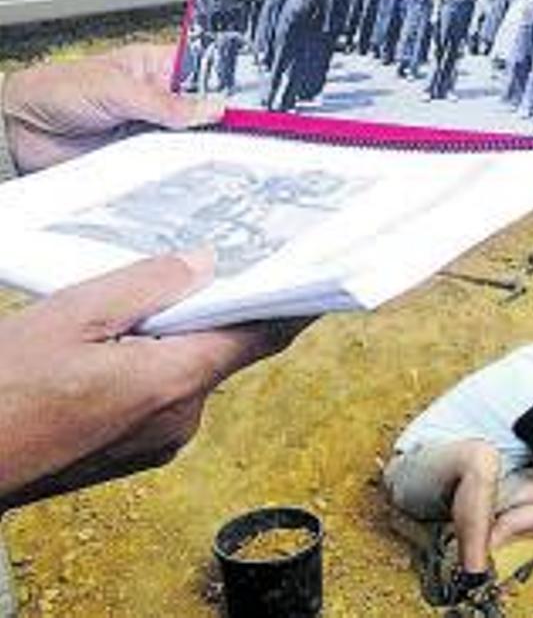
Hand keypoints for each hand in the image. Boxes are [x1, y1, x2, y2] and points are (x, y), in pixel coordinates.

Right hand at [0, 249, 311, 509]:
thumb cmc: (2, 393)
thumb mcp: (72, 316)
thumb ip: (147, 285)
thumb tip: (205, 264)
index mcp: (174, 382)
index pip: (261, 336)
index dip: (293, 303)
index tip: (321, 275)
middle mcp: (181, 419)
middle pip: (223, 349)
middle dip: (218, 308)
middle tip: (215, 261)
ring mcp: (160, 441)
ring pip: (191, 370)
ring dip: (179, 336)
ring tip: (144, 300)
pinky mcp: (137, 450)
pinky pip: (165, 393)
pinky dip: (157, 363)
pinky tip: (120, 343)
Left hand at [2, 44, 224, 173]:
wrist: (18, 130)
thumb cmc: (55, 91)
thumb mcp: (114, 87)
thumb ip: (164, 101)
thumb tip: (212, 108)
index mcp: (159, 68)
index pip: (209, 73)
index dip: (234, 85)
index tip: (255, 103)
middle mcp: (163, 101)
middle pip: (209, 112)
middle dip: (225, 122)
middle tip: (246, 132)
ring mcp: (156, 132)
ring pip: (196, 142)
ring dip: (205, 149)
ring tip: (223, 153)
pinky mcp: (146, 162)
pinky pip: (174, 168)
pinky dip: (185, 172)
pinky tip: (198, 172)